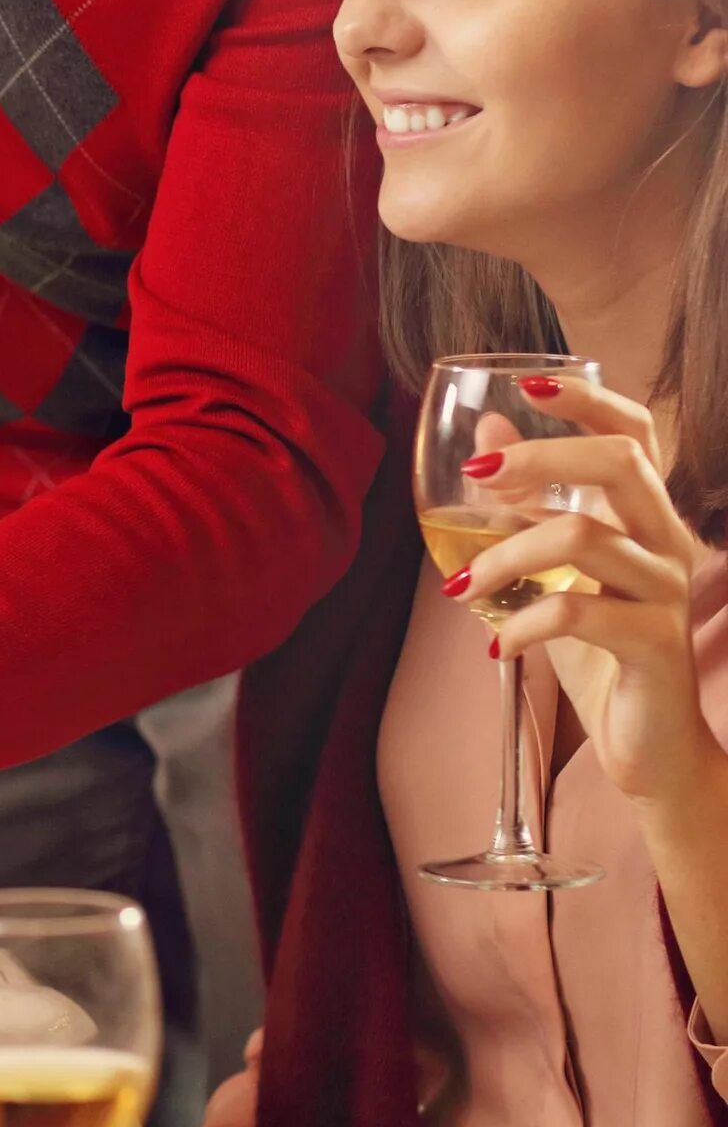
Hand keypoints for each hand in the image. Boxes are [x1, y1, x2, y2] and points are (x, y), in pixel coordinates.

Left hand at [456, 378, 723, 809]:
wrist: (645, 743)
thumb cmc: (596, 646)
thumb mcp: (552, 569)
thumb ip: (526, 505)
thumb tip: (486, 436)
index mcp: (643, 517)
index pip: (636, 434)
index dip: (590, 401)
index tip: (530, 384)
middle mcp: (665, 543)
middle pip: (621, 463)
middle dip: (541, 457)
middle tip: (474, 475)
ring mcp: (666, 592)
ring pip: (584, 535)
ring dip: (505, 555)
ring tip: (460, 588)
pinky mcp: (654, 645)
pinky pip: (580, 612)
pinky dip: (523, 624)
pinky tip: (496, 645)